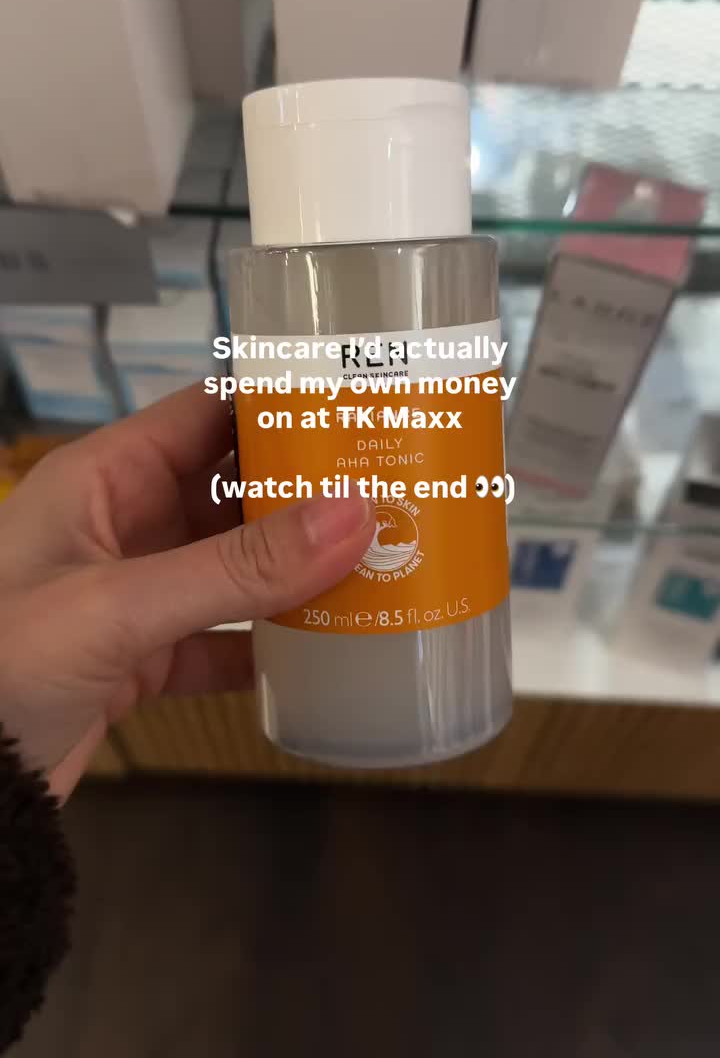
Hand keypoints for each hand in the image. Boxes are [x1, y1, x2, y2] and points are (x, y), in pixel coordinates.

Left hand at [0, 385, 374, 798]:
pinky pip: (221, 639)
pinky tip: (329, 649)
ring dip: (298, 571)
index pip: (207, 413)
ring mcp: (134, 594)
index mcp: (105, 478)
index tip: (362, 410)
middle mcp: (123, 525)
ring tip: (384, 562)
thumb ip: (236, 568)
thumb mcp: (119, 607)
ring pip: (235, 568)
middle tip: (396, 490)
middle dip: (307, 494)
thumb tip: (357, 513)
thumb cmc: (3, 664)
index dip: (280, 406)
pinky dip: (269, 646)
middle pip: (233, 491)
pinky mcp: (140, 660)